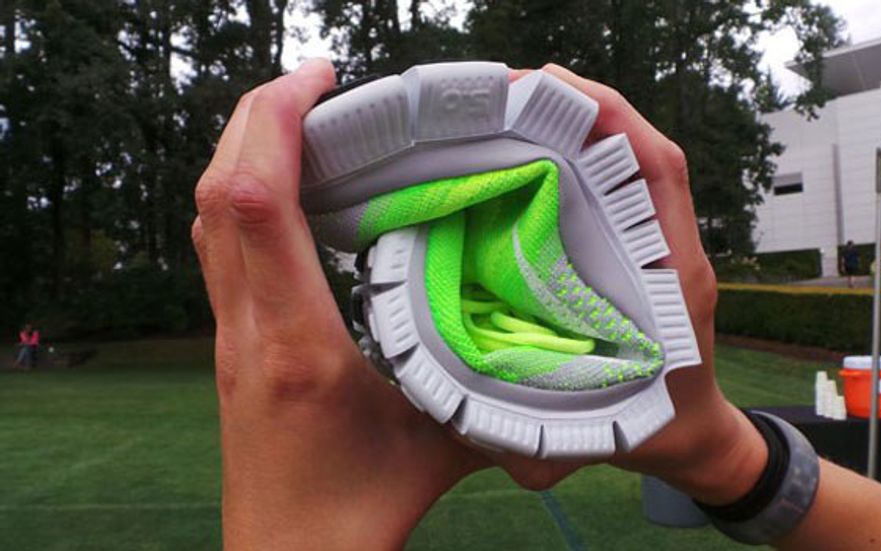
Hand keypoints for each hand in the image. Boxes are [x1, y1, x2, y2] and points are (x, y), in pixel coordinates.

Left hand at [192, 59, 577, 549]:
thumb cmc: (357, 512)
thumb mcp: (442, 442)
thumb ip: (497, 389)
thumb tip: (554, 338)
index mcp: (296, 343)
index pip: (255, 202)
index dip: (276, 120)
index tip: (321, 79)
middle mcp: (247, 328)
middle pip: (218, 187)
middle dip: (258, 112)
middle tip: (318, 80)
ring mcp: (229, 333)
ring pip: (209, 212)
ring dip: (245, 146)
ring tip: (301, 115)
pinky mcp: (230, 341)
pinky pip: (219, 241)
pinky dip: (244, 188)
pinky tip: (289, 184)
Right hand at [533, 65, 766, 504]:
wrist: (693, 434)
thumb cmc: (654, 428)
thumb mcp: (594, 440)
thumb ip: (543, 445)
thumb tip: (472, 432)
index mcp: (674, 276)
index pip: (658, 172)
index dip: (614, 118)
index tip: (554, 88)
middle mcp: (670, 246)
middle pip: (640, 149)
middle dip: (584, 106)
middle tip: (514, 87)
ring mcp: (658, 242)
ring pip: (631, 160)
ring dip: (583, 122)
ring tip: (519, 103)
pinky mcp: (642, 246)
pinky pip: (619, 184)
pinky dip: (585, 152)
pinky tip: (537, 146)